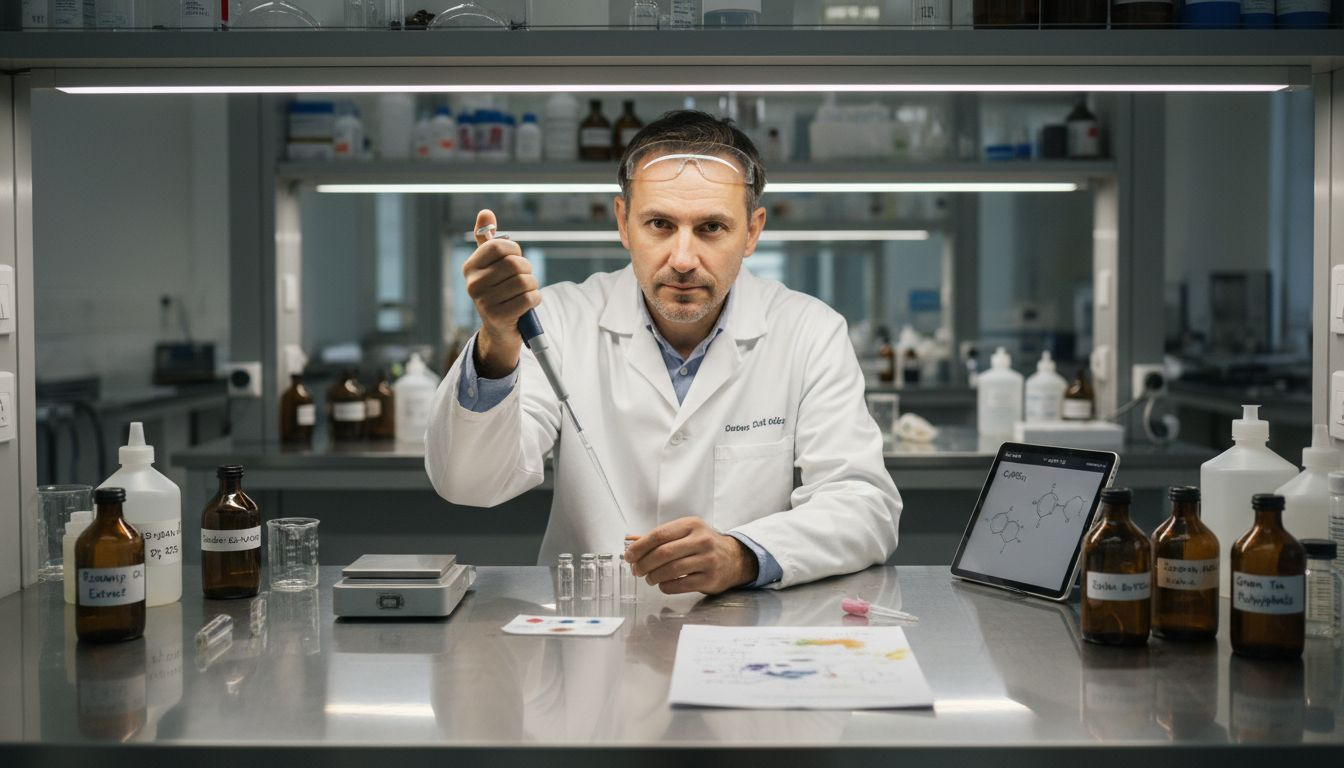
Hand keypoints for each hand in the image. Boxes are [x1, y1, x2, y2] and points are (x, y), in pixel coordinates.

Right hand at [463, 209, 540, 377]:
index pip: (500, 246)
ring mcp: (484, 302)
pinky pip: (529, 298)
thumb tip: (485, 213)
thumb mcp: (490, 265)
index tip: (515, 258)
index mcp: (470, 267)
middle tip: (524, 278)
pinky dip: (535, 299)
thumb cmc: (498, 291)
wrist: (499, 329)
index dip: (515, 250)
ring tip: (525, 292)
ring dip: (532, 285)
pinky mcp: (499, 317)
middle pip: (515, 264)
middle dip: (527, 269)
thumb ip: (487, 238)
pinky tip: (527, 304)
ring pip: (524, 281)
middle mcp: (473, 284)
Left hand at [624, 517, 757, 594]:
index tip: (629, 556)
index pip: (659, 534)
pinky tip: (663, 585)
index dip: (640, 547)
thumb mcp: (684, 533)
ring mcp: (708, 559)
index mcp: (691, 524)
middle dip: (644, 564)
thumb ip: (658, 537)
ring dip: (654, 576)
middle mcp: (701, 540)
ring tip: (649, 579)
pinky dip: (666, 586)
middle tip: (637, 570)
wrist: (734, 558)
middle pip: (663, 553)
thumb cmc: (703, 545)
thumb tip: (630, 541)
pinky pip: (681, 584)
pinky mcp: (710, 578)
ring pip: (671, 570)